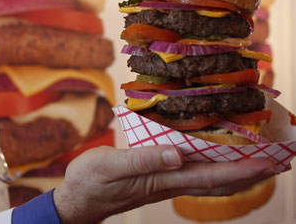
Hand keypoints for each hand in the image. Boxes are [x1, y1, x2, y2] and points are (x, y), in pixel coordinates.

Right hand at [53, 145, 275, 223]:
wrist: (78, 201)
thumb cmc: (90, 182)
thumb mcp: (109, 166)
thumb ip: (143, 160)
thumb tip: (177, 154)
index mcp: (162, 179)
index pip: (210, 176)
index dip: (242, 169)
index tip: (270, 161)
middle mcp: (169, 183)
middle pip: (218, 181)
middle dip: (250, 173)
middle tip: (279, 161)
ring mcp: (164, 184)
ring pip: (209, 180)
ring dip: (237, 172)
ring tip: (259, 161)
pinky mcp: (158, 180)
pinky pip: (194, 175)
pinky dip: (215, 169)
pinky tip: (216, 160)